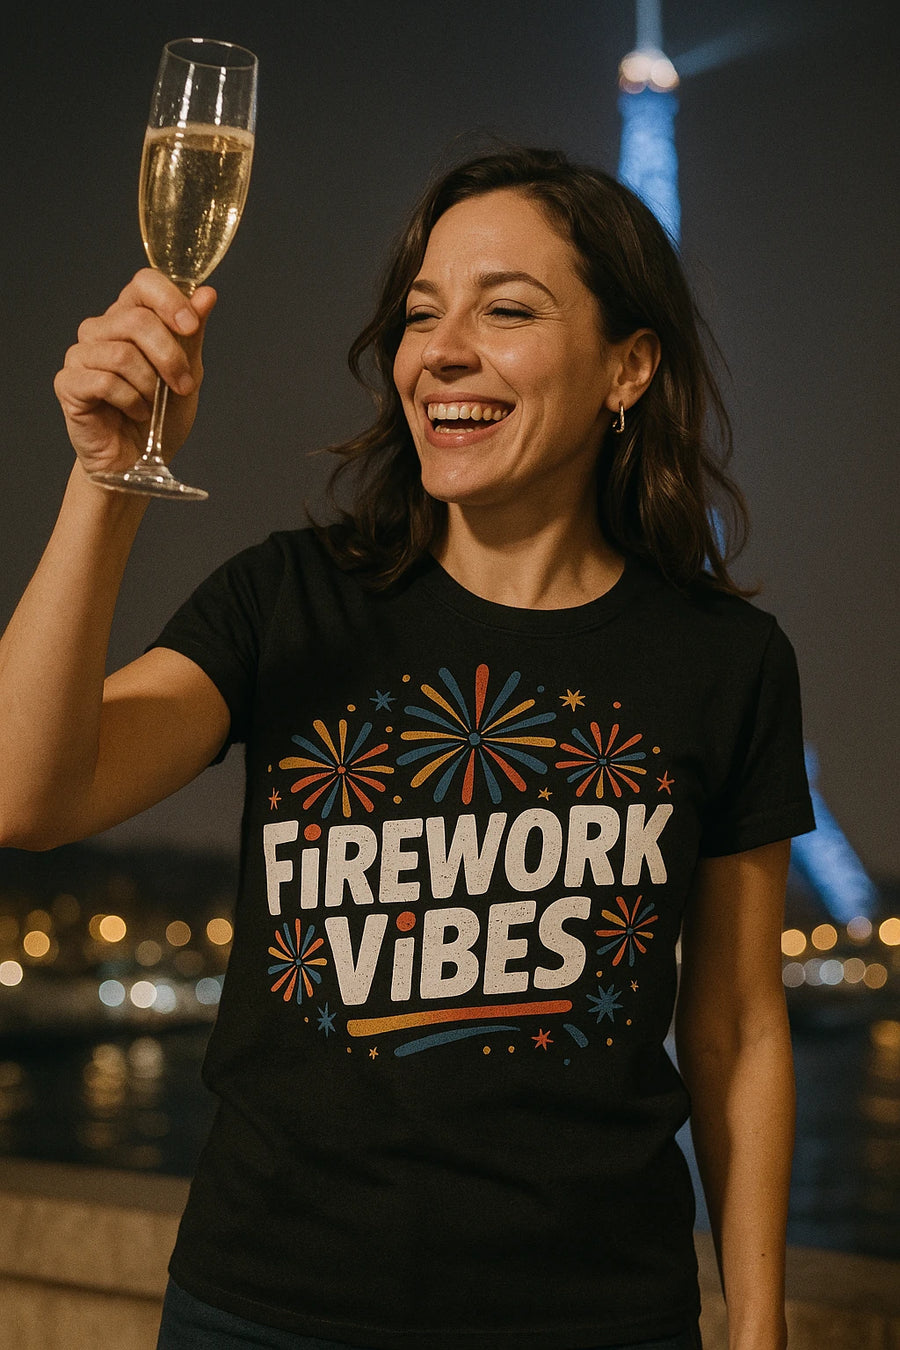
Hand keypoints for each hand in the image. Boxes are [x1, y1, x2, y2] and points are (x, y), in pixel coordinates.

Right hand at [53, 269, 216, 478]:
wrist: (139, 462)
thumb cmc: (159, 417)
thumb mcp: (187, 373)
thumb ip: (192, 335)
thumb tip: (207, 294)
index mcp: (128, 317)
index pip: (144, 283)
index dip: (170, 300)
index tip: (191, 327)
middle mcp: (100, 329)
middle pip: (137, 320)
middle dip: (170, 357)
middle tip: (183, 386)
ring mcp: (80, 355)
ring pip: (123, 354)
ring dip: (150, 386)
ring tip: (153, 405)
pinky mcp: (68, 383)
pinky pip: (105, 382)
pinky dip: (131, 402)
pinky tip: (135, 412)